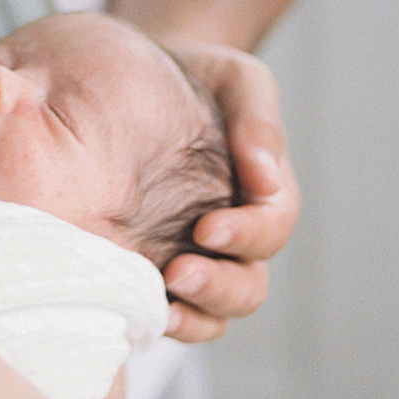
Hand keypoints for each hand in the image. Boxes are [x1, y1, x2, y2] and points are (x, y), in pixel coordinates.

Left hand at [158, 40, 299, 341]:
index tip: (208, 228)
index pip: (272, 227)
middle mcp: (235, 238)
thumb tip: (266, 176)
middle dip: (218, 287)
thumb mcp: (236, 80)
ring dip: (192, 317)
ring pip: (212, 313)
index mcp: (264, 194)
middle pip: (247, 287)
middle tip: (178, 274)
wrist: (139, 77)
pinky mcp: (153, 269)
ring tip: (158, 309)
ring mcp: (197, 260)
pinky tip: (127, 314)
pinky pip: (168, 312)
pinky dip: (159, 321)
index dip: (246, 235)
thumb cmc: (195, 79)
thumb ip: (258, 120)